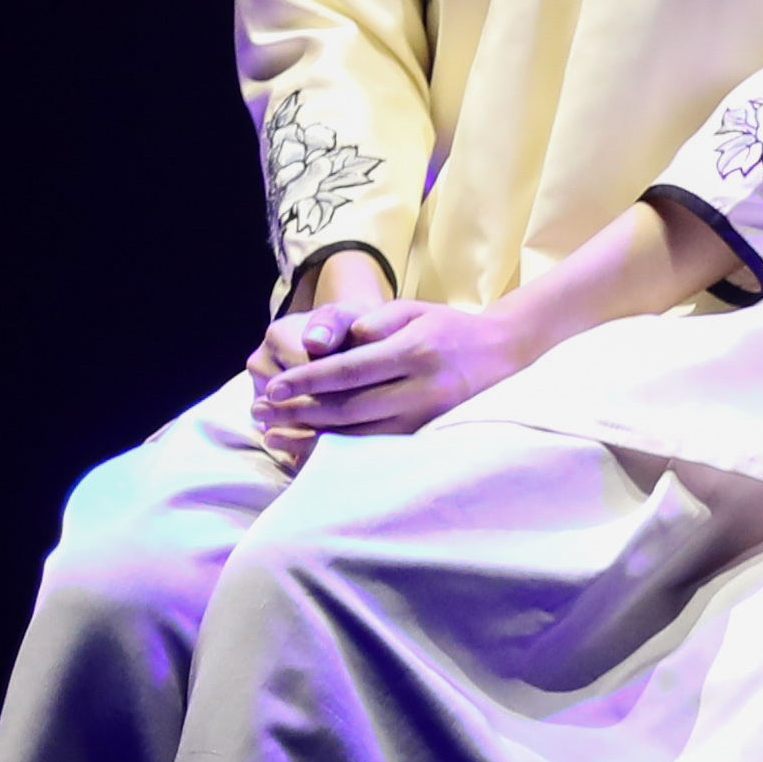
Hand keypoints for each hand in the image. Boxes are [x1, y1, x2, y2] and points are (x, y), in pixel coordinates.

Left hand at [254, 280, 534, 447]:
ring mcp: (426, 417)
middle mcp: (420, 387)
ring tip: (273, 436)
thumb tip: (333, 347)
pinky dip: (338, 453)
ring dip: (310, 438)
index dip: (306, 381)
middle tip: (260, 414)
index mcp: (414, 349)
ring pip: (358, 436)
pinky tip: (310, 452)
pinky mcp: (426, 435)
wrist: (502, 353)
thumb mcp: (413, 308)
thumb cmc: (447, 327)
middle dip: (297, 412)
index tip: (272, 389)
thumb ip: (373, 322)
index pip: (348, 370)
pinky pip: (374, 450)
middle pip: (347, 408)